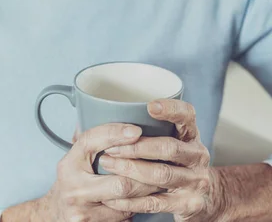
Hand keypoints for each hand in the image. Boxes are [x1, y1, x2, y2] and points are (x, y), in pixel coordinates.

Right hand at [39, 123, 160, 221]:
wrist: (54, 216)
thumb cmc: (72, 181)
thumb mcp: (75, 158)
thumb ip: (90, 138)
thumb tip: (110, 108)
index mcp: (68, 163)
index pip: (92, 141)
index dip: (115, 134)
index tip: (137, 130)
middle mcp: (73, 188)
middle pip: (119, 182)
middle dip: (144, 175)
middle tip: (161, 164)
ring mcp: (82, 212)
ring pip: (126, 203)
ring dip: (145, 194)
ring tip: (159, 181)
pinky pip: (123, 219)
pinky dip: (136, 208)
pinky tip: (144, 200)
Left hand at [98, 100, 223, 220]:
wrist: (203, 197)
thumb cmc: (176, 160)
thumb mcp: (173, 138)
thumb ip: (154, 126)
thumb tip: (114, 112)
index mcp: (192, 134)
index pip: (187, 114)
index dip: (171, 109)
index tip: (150, 106)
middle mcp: (198, 155)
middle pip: (170, 147)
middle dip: (137, 147)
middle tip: (111, 148)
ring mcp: (196, 181)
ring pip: (161, 174)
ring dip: (131, 169)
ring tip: (108, 165)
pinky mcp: (189, 204)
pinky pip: (156, 202)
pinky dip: (132, 199)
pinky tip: (114, 196)